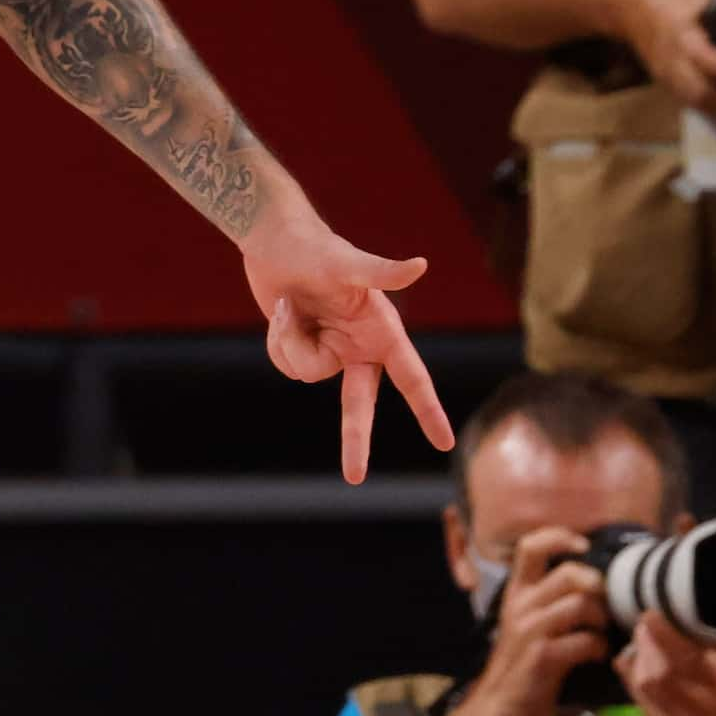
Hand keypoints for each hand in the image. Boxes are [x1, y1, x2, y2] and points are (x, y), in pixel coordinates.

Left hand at [245, 214, 453, 482]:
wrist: (272, 238)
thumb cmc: (315, 246)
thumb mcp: (346, 263)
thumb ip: (382, 272)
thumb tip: (419, 265)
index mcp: (382, 331)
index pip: (412, 378)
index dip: (428, 411)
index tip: (444, 443)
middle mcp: (359, 345)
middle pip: (360, 404)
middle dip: (355, 439)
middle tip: (355, 477)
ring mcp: (330, 348)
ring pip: (307, 374)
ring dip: (292, 341)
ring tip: (290, 304)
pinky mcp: (302, 346)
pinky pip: (287, 364)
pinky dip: (278, 340)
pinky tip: (281, 311)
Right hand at [465, 526, 612, 715]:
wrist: (501, 703)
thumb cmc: (522, 662)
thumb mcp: (525, 621)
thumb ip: (547, 598)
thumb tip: (590, 581)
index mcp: (516, 592)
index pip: (531, 546)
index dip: (559, 537)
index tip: (582, 545)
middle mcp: (521, 605)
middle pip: (569, 574)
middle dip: (597, 586)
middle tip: (604, 604)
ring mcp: (531, 630)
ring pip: (581, 605)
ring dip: (601, 619)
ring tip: (601, 632)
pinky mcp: (544, 656)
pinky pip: (586, 641)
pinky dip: (599, 648)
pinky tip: (596, 654)